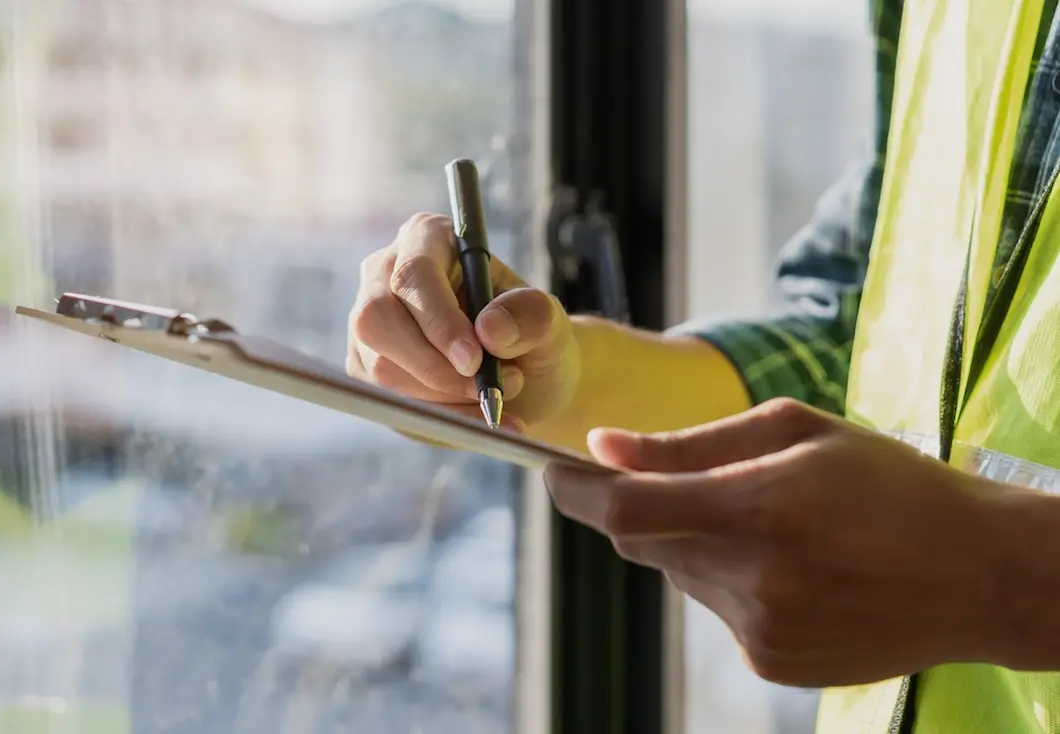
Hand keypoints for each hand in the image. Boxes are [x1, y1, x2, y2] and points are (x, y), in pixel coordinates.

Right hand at [347, 213, 579, 427]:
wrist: (523, 375)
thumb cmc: (530, 335)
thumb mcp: (547, 321)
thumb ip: (531, 315)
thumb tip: (490, 327)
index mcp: (428, 239)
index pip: (414, 274)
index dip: (439, 320)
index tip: (474, 361)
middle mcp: (385, 274)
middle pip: (377, 319)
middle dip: (433, 367)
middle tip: (484, 391)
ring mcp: (369, 322)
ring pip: (380, 367)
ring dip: (441, 396)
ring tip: (494, 396)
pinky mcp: (364, 366)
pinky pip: (387, 399)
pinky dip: (435, 417)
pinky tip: (473, 416)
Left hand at [544, 398, 1020, 687]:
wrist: (974, 573)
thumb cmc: (888, 481)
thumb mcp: (795, 431)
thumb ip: (689, 445)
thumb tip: (605, 448)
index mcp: (762, 507)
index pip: (626, 509)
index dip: (574, 491)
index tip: (550, 471)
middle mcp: (754, 578)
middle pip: (642, 542)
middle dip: (640, 507)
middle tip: (675, 480)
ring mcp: (761, 630)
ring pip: (678, 574)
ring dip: (693, 542)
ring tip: (767, 523)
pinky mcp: (769, 662)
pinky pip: (714, 608)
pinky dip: (726, 579)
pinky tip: (788, 566)